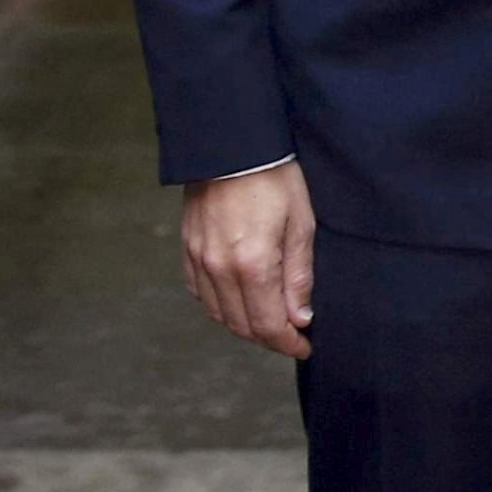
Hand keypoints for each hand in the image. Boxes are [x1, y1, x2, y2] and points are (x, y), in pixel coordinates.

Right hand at [181, 160, 317, 358]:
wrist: (232, 145)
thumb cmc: (275, 178)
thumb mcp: (301, 224)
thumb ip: (298, 276)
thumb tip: (300, 318)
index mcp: (252, 265)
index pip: (268, 325)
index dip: (287, 343)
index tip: (304, 346)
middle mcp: (219, 268)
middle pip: (241, 325)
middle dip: (268, 338)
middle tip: (291, 337)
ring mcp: (199, 259)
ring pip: (218, 313)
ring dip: (244, 324)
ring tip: (269, 320)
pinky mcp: (187, 248)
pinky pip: (199, 292)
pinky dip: (219, 305)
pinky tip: (238, 300)